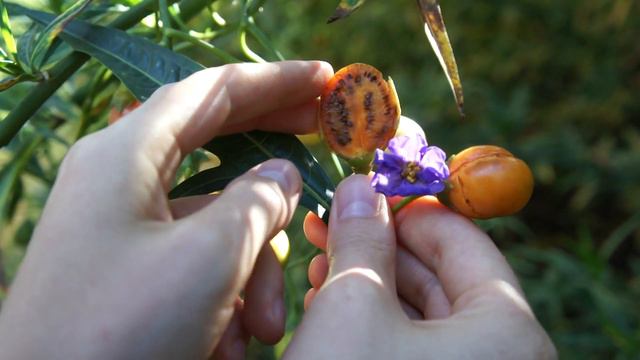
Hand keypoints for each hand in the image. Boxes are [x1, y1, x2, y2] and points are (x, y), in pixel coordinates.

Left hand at [0, 61, 332, 359]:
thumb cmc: (123, 331)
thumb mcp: (210, 258)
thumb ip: (258, 202)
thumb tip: (282, 175)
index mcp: (126, 155)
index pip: (212, 91)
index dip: (274, 81)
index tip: (324, 79)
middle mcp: (120, 181)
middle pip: (214, 144)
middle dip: (272, 154)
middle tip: (324, 137)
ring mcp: (122, 229)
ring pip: (213, 223)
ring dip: (252, 270)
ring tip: (264, 329)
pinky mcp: (128, 273)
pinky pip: (193, 264)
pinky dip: (223, 296)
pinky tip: (232, 342)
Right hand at [287, 175, 555, 358]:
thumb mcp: (352, 305)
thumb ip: (362, 238)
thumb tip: (360, 185)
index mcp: (507, 331)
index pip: (463, 239)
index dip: (407, 206)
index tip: (363, 188)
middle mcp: (500, 355)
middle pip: (440, 276)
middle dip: (377, 246)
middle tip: (329, 222)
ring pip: (418, 313)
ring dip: (366, 282)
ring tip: (319, 261)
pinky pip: (410, 345)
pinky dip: (371, 320)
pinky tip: (327, 303)